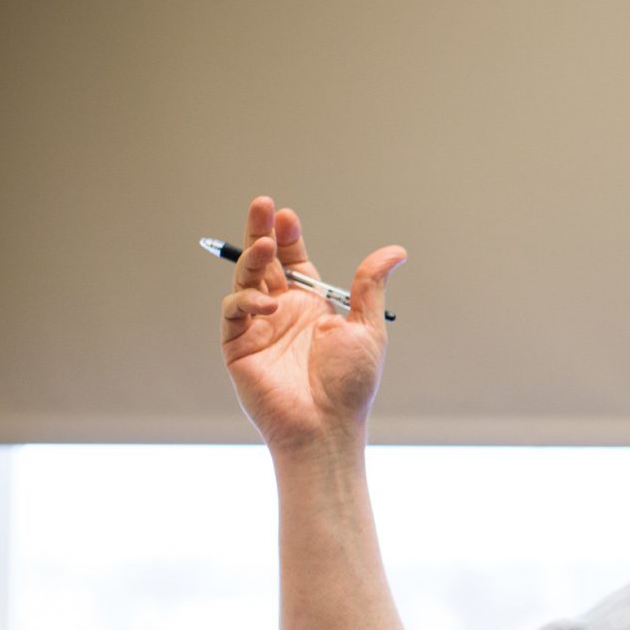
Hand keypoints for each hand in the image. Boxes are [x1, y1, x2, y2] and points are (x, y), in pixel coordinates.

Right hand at [221, 196, 406, 454]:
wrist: (327, 425)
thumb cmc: (350, 384)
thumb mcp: (366, 328)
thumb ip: (370, 286)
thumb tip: (395, 251)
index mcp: (312, 306)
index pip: (293, 261)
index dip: (288, 237)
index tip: (287, 215)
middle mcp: (283, 312)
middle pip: (265, 262)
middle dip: (261, 232)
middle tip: (262, 205)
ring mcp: (258, 328)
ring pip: (245, 280)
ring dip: (251, 259)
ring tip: (262, 243)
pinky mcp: (238, 346)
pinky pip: (234, 312)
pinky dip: (246, 301)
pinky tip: (269, 305)